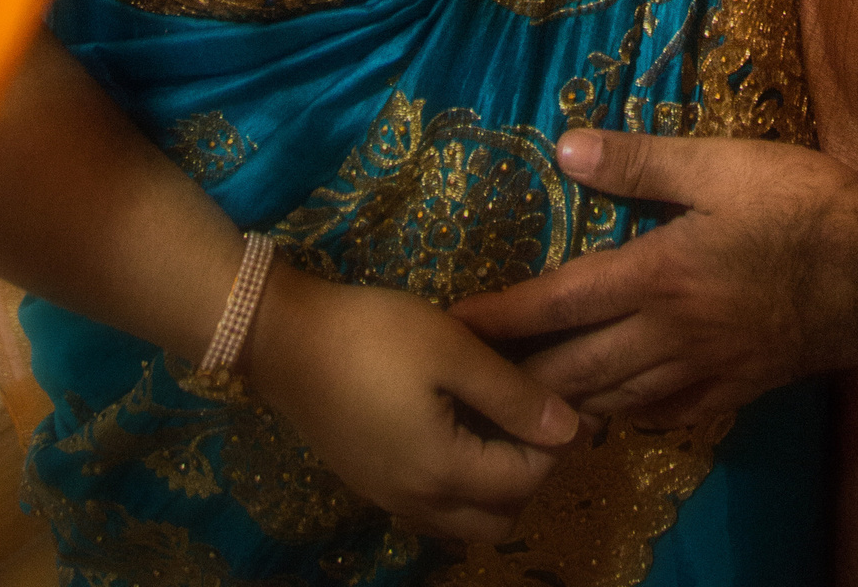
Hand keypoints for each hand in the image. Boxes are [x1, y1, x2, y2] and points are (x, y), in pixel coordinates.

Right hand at [245, 261, 579, 546]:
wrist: (287, 341)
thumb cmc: (376, 336)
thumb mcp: (453, 350)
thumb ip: (513, 395)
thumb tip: (570, 428)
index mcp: (444, 472)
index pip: (525, 480)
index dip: (553, 443)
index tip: (559, 395)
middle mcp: (419, 503)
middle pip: (500, 518)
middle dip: (529, 474)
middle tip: (529, 413)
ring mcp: (391, 500)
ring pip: (467, 522)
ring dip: (495, 486)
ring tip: (497, 421)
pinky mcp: (372, 486)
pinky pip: (434, 511)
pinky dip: (460, 488)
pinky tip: (458, 432)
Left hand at [452, 130, 857, 429]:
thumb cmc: (798, 207)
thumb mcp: (720, 165)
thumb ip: (641, 163)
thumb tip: (565, 149)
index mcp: (656, 277)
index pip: (557, 304)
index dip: (501, 317)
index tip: (453, 325)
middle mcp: (666, 336)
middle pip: (573, 372)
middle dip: (517, 378)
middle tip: (474, 377)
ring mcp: (700, 372)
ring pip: (612, 401)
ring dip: (564, 403)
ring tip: (526, 400)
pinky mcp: (733, 390)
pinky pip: (662, 416)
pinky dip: (625, 415)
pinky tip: (616, 408)